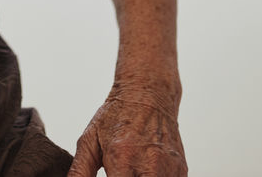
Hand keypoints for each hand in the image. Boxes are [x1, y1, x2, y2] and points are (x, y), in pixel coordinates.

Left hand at [69, 82, 186, 176]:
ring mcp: (170, 169)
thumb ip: (80, 173)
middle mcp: (151, 166)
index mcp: (123, 159)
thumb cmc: (117, 115)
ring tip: (129, 172)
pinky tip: (142, 173)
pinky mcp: (182, 170)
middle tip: (116, 176)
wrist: (148, 93)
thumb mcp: (89, 142)